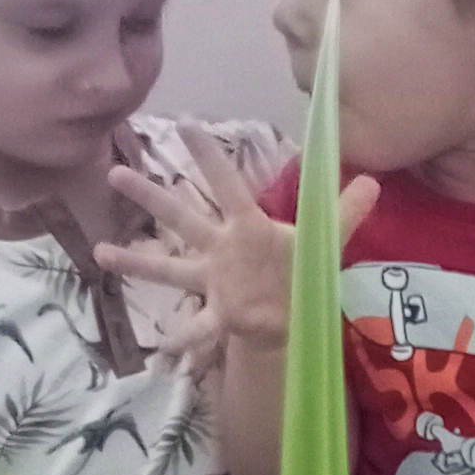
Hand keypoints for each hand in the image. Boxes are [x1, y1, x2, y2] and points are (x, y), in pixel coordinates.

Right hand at [101, 126, 377, 371]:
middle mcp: (221, 248)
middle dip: (151, 197)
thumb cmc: (299, 271)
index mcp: (247, 226)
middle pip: (182, 217)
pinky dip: (183, 338)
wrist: (295, 316)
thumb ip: (346, 212)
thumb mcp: (325, 241)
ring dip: (137, 262)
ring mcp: (215, 281)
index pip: (227, 186)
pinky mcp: (221, 314)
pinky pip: (199, 327)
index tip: (184, 124)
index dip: (210, 158)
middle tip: (114, 172)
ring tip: (100, 252)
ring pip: (170, 268)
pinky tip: (162, 349)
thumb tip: (373, 180)